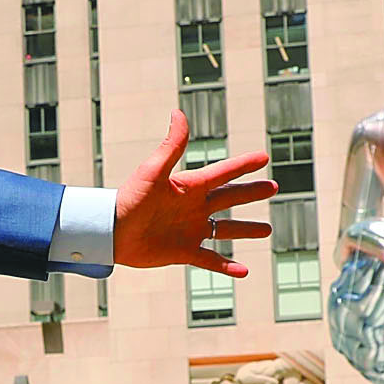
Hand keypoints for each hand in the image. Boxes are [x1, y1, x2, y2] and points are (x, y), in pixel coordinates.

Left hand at [113, 112, 278, 275]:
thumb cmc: (130, 198)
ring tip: (267, 229)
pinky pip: (210, 259)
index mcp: (190, 186)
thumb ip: (172, 146)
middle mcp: (194, 207)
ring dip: (246, 229)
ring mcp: (190, 230)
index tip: (264, 157)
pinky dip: (227, 266)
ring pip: (226, 229)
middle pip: (230, 198)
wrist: (111, 232)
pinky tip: (244, 271)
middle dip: (251, 193)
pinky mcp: (183, 252)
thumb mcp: (153, 170)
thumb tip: (178, 113)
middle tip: (273, 187)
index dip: (244, 165)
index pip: (223, 173)